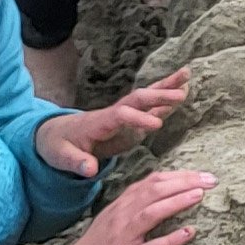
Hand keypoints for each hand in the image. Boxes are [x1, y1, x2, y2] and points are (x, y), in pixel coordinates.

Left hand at [33, 68, 191, 178]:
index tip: (155, 125)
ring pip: (146, 96)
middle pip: (137, 99)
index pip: (121, 115)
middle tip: (179, 94)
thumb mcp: (62, 157)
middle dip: (158, 96)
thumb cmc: (60, 146)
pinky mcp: (131, 118)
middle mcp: (114, 112)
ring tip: (187, 75)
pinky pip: (151, 106)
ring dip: (166, 86)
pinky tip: (184, 89)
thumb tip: (90, 170)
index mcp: (99, 122)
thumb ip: (77, 162)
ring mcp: (124, 113)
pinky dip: (166, 96)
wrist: (57, 135)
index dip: (137, 118)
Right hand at [58, 168, 215, 244]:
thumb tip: (162, 190)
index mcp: (120, 206)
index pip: (150, 182)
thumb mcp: (112, 219)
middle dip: (184, 182)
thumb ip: (134, 204)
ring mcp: (123, 238)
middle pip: (154, 191)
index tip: (200, 173)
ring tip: (200, 195)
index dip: (177, 175)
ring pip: (151, 213)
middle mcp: (121, 217)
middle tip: (211, 180)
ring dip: (177, 201)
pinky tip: (190, 232)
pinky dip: (171, 239)